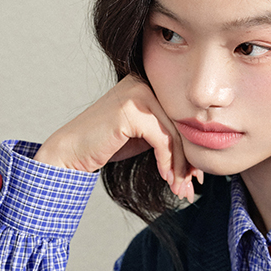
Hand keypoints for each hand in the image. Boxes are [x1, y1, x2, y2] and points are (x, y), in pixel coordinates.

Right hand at [34, 74, 202, 202]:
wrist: (71, 152)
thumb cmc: (106, 145)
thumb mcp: (144, 136)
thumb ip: (168, 135)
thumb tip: (200, 151)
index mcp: (149, 83)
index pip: (182, 118)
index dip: (191, 149)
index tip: (195, 177)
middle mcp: (144, 82)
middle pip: (181, 125)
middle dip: (188, 161)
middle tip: (191, 187)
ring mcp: (137, 92)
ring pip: (174, 134)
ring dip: (179, 166)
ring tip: (179, 188)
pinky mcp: (131, 109)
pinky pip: (162, 139)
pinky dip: (167, 161)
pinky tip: (165, 177)